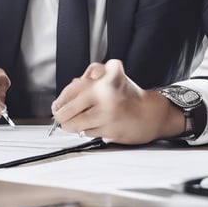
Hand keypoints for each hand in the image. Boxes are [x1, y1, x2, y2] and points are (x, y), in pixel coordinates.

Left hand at [50, 59, 186, 144]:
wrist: (149, 114)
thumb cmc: (128, 94)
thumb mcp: (112, 73)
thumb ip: (92, 73)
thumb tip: (71, 86)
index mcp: (103, 82)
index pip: (69, 92)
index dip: (60, 101)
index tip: (57, 106)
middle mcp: (104, 99)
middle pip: (66, 113)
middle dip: (61, 117)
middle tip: (60, 117)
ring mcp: (107, 117)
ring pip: (75, 125)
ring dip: (71, 125)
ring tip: (77, 121)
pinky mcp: (109, 132)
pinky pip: (88, 133)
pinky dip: (87, 130)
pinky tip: (96, 125)